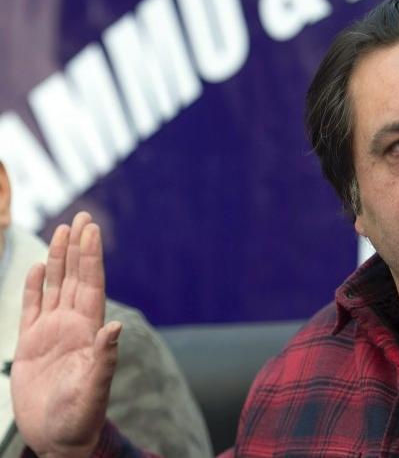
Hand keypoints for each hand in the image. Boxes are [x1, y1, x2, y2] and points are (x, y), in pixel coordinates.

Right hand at [11, 212, 120, 456]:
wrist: (58, 437)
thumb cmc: (80, 417)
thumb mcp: (94, 388)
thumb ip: (104, 359)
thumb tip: (115, 327)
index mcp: (89, 331)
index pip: (92, 284)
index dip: (92, 257)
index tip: (92, 229)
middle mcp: (73, 325)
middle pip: (76, 277)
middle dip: (79, 247)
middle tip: (82, 215)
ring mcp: (52, 332)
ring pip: (56, 286)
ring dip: (60, 258)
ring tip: (62, 230)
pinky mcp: (31, 344)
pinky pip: (32, 307)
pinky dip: (35, 286)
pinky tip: (39, 266)